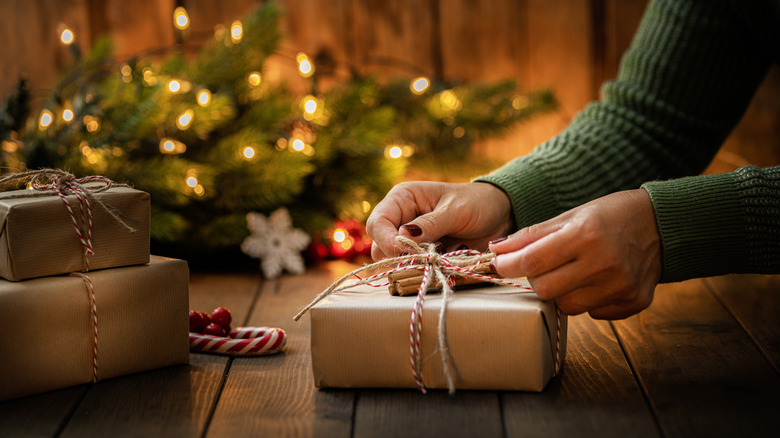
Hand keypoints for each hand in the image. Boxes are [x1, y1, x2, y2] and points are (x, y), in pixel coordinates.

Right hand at [366, 181, 513, 259]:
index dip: (386, 240)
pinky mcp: (424, 256)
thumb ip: (430, 224)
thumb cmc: (478, 203)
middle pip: (380, 246)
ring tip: (440, 258)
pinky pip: (413, 270)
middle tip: (428, 257)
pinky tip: (444, 265)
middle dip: (400, 256)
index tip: (406, 253)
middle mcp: (401, 220)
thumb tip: (402, 237)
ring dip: (414, 266)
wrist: (501, 215)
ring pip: (394, 262)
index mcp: (402, 199)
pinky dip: (426, 272)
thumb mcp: (455, 210)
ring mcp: (411, 241)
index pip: (377, 223)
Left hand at [489, 189, 661, 319]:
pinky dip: (588, 300)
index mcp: (586, 235)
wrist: (662, 224)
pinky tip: (598, 281)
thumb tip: (497, 250)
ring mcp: (621, 286)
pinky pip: (593, 313)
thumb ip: (532, 236)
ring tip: (574, 272)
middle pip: (546, 290)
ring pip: (567, 307)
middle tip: (542, 267)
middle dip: (536, 279)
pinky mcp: (633, 302)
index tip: (500, 264)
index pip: (533, 261)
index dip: (509, 265)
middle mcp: (605, 263)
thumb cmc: (610, 216)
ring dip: (562, 292)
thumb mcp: (571, 216)